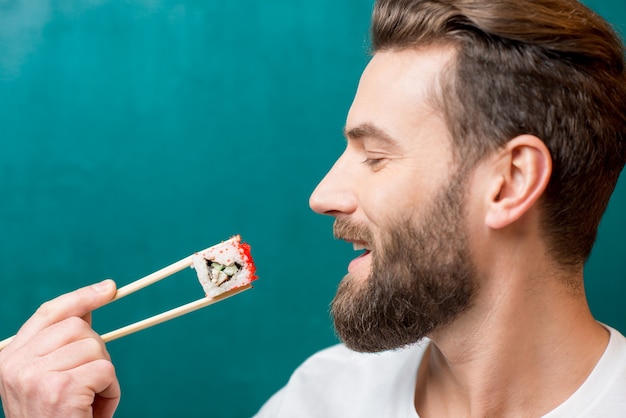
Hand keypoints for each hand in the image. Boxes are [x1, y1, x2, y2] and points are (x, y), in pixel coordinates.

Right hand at [0, 280, 120, 417]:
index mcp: (9, 358)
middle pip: (79, 327)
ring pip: (95, 347)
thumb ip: (62, 346)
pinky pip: (106, 369)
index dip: (82, 297)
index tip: (110, 288)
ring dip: (105, 376)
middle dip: (96, 352)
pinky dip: (111, 391)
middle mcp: (14, 364)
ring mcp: (34, 375)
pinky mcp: (59, 388)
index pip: (49, 312)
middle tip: (90, 384)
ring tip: (89, 403)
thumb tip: (90, 310)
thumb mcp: (50, 380)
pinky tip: (94, 410)